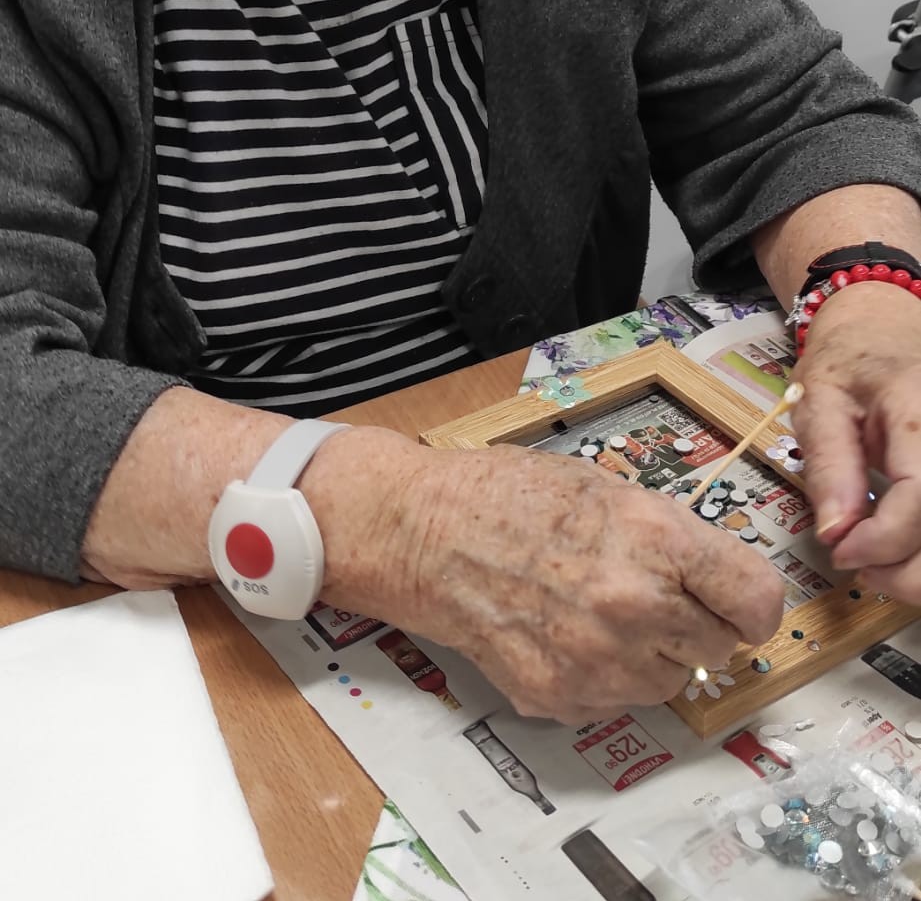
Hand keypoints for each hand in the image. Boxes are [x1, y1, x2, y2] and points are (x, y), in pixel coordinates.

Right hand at [310, 430, 783, 724]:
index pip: (758, 602)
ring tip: (599, 609)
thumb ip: (671, 537)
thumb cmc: (509, 495)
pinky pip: (614, 701)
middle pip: (719, 648)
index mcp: (657, 540)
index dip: (752, 602)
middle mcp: (635, 607)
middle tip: (655, 595)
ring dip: (651, 655)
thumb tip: (719, 580)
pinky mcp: (559, 697)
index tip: (739, 601)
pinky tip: (565, 632)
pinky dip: (602, 677)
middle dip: (696, 624)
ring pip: (668, 682)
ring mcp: (597, 661)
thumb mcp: (608, 488)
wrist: (426, 531)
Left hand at [794, 283, 920, 600]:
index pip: (920, 495)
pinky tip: (904, 551)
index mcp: (918, 412)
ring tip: (881, 567)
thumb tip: (836, 535)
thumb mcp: (819, 401)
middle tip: (862, 570)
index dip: (884, 541)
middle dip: (911, 570)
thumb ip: (831, 467)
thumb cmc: (849, 362)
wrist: (883, 327)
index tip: (842, 552)